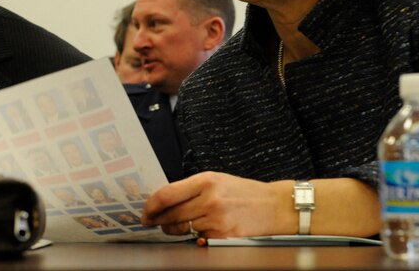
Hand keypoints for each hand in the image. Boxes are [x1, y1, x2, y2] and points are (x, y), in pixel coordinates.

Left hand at [141, 171, 286, 237]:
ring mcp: (217, 219)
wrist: (273, 206)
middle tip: (153, 221)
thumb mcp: (216, 180)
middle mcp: (210, 199)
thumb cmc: (243, 192)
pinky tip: (194, 231)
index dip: (150, 205)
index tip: (145, 211)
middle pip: (171, 214)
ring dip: (172, 230)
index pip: (167, 195)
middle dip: (158, 220)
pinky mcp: (223, 235)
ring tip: (172, 226)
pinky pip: (197, 238)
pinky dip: (192, 236)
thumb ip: (191, 188)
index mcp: (206, 181)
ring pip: (181, 229)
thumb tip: (164, 200)